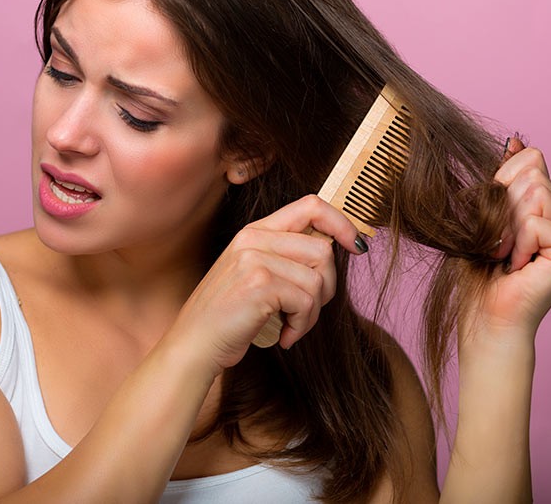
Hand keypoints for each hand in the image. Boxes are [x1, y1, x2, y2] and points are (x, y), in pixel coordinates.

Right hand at [171, 195, 366, 374]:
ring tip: (291, 325)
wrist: (194, 345)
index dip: (341, 223)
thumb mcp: (255, 275)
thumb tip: (337, 248)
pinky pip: (307, 302)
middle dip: (327, 286)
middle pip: (323, 249)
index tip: (356, 246)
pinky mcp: (259, 285)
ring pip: (318, 280)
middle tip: (307, 309)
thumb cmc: (229, 317)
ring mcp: (254, 259)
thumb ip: (286, 256)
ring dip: (312, 314)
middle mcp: (253, 238)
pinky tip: (283, 336)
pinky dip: (301, 326)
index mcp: (254, 231)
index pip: (311, 205)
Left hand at [465, 139, 550, 340]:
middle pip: (532, 174)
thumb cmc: (479, 273)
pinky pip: (535, 221)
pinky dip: (515, 242)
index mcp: (548, 208)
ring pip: (534, 193)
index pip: (532, 161)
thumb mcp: (484, 216)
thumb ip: (502, 181)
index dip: (502, 181)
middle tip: (499, 243)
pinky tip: (516, 265)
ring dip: (507, 225)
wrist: (485, 317)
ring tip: (506, 254)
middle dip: (502, 207)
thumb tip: (514, 140)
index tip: (492, 215)